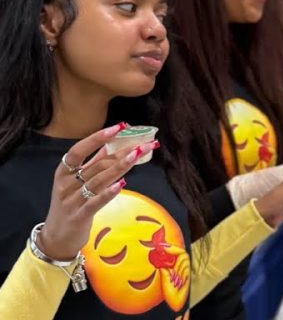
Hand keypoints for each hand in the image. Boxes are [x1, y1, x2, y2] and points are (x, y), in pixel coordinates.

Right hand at [38, 123, 158, 259]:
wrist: (57, 238)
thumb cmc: (71, 204)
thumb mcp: (77, 181)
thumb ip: (93, 163)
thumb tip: (113, 143)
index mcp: (64, 171)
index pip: (79, 150)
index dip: (98, 138)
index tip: (119, 127)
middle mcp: (66, 184)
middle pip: (96, 165)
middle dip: (122, 152)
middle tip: (144, 144)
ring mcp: (71, 200)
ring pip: (98, 180)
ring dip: (120, 167)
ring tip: (137, 155)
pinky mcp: (78, 216)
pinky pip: (94, 203)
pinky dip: (108, 193)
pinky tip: (121, 184)